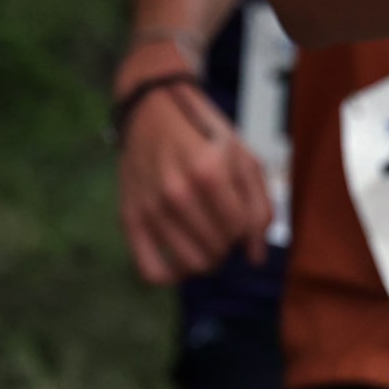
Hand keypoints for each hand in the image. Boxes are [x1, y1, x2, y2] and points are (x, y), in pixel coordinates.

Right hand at [116, 44, 274, 285]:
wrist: (152, 113)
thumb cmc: (203, 133)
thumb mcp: (241, 154)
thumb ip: (258, 203)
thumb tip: (257, 256)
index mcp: (211, 169)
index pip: (240, 228)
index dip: (246, 229)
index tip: (240, 217)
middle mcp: (178, 191)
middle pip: (217, 248)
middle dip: (228, 244)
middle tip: (223, 227)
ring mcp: (151, 208)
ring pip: (190, 264)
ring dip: (206, 259)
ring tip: (207, 241)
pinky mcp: (130, 219)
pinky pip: (152, 272)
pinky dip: (173, 275)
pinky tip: (182, 261)